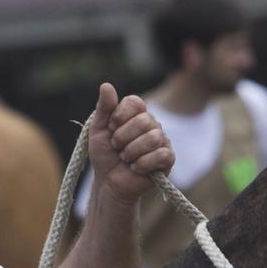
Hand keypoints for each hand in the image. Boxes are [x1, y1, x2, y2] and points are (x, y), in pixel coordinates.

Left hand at [88, 83, 173, 204]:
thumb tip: (106, 85)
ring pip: (153, 138)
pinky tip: (136, 168)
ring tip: (125, 159)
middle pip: (144, 121)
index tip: (111, 128)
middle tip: (116, 148)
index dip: (120, 115)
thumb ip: (104, 108)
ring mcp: (162, 141)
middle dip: (123, 138)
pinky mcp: (168, 159)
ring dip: (132, 152)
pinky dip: (143, 163)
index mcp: (136, 114)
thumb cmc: (105, 155)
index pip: (135, 102)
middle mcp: (152, 124)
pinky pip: (162, 155)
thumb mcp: (98, 130)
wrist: (109, 182)